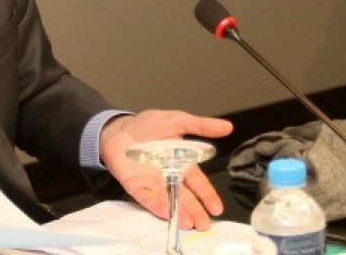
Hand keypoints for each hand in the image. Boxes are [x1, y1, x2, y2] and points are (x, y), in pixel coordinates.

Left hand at [100, 110, 232, 230]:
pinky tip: (166, 214)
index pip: (199, 184)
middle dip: (196, 212)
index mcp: (182, 164)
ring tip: (189, 224)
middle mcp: (169, 177)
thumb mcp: (178, 121)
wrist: (119, 128)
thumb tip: (227, 127)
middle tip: (205, 225)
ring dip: (179, 213)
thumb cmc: (147, 125)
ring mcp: (153, 184)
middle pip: (186, 198)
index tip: (217, 208)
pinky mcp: (136, 187)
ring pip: (169, 202)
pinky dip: (157, 206)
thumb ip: (201, 126)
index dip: (207, 196)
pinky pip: (148, 199)